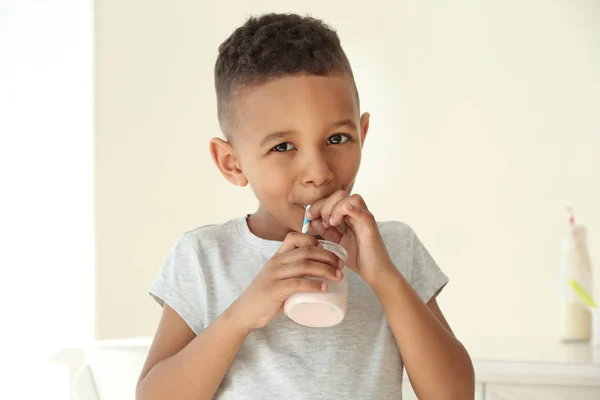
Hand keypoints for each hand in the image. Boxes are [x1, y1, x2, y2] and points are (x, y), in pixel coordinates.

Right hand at [230, 232, 344, 330]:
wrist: (245, 312)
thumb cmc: (266, 296)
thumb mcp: (278, 278)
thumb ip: (293, 274)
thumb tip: (319, 275)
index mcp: (277, 257)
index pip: (295, 237)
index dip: (314, 240)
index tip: (329, 251)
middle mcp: (276, 262)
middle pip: (306, 251)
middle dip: (328, 256)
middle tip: (340, 265)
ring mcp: (274, 275)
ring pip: (305, 265)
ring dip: (326, 270)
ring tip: (338, 277)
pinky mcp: (274, 290)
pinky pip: (297, 283)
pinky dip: (313, 285)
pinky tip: (324, 288)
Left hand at [306, 190, 392, 285]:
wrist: (375, 272)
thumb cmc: (358, 257)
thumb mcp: (336, 243)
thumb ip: (325, 232)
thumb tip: (311, 221)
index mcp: (348, 216)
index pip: (332, 199)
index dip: (318, 205)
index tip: (308, 217)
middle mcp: (358, 214)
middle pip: (340, 195)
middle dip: (325, 205)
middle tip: (321, 221)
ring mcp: (365, 219)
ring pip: (352, 199)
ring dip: (337, 208)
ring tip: (331, 224)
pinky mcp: (371, 228)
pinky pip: (363, 214)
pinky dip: (352, 210)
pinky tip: (339, 218)